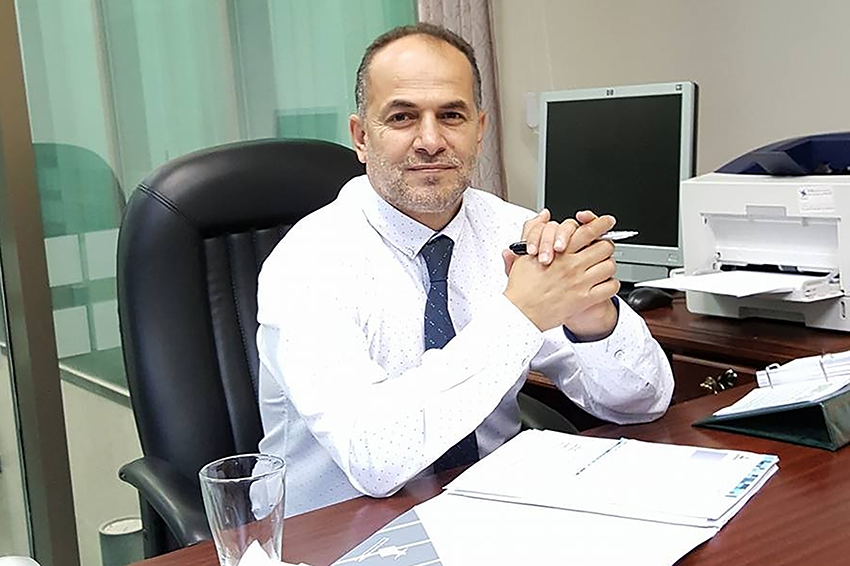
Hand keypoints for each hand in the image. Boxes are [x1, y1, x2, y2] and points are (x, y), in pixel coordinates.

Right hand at [503, 215, 618, 331]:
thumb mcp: (523, 254)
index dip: (601, 223)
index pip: (587, 230)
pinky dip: (611, 285)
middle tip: (601, 250)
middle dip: (605, 246)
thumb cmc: (521, 287)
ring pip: (610, 266)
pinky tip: (603, 285)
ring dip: (607, 265)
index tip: (607, 221)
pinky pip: (610, 288)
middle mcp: (572, 265)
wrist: (521, 313)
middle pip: (604, 247)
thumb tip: (543, 216)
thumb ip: (533, 231)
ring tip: (600, 268)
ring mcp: (580, 282)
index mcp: (560, 252)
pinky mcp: (585, 299)